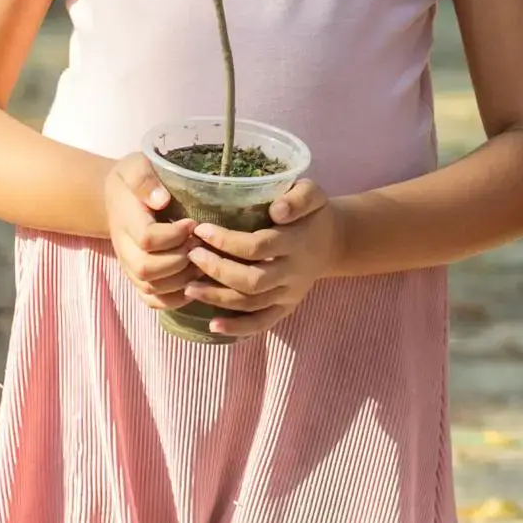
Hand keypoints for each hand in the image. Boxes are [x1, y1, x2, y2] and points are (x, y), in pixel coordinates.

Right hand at [103, 153, 199, 311]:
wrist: (116, 196)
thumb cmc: (132, 179)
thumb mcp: (135, 166)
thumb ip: (144, 180)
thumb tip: (161, 199)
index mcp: (126, 220)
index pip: (147, 239)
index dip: (173, 235)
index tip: (192, 223)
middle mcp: (125, 248)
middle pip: (147, 269)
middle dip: (179, 260)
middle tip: (199, 245)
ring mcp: (130, 266)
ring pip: (152, 289)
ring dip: (182, 279)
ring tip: (202, 262)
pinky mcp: (139, 278)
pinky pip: (153, 300)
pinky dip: (175, 298)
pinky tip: (194, 283)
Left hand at [183, 181, 345, 337]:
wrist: (334, 242)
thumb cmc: (313, 214)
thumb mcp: (311, 194)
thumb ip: (298, 199)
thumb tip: (277, 211)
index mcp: (296, 243)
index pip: (258, 247)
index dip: (227, 241)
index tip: (201, 230)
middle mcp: (293, 272)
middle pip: (252, 281)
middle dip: (217, 271)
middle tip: (191, 256)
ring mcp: (289, 294)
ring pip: (251, 304)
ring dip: (218, 298)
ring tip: (189, 287)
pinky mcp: (286, 307)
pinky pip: (262, 323)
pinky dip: (238, 328)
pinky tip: (213, 325)